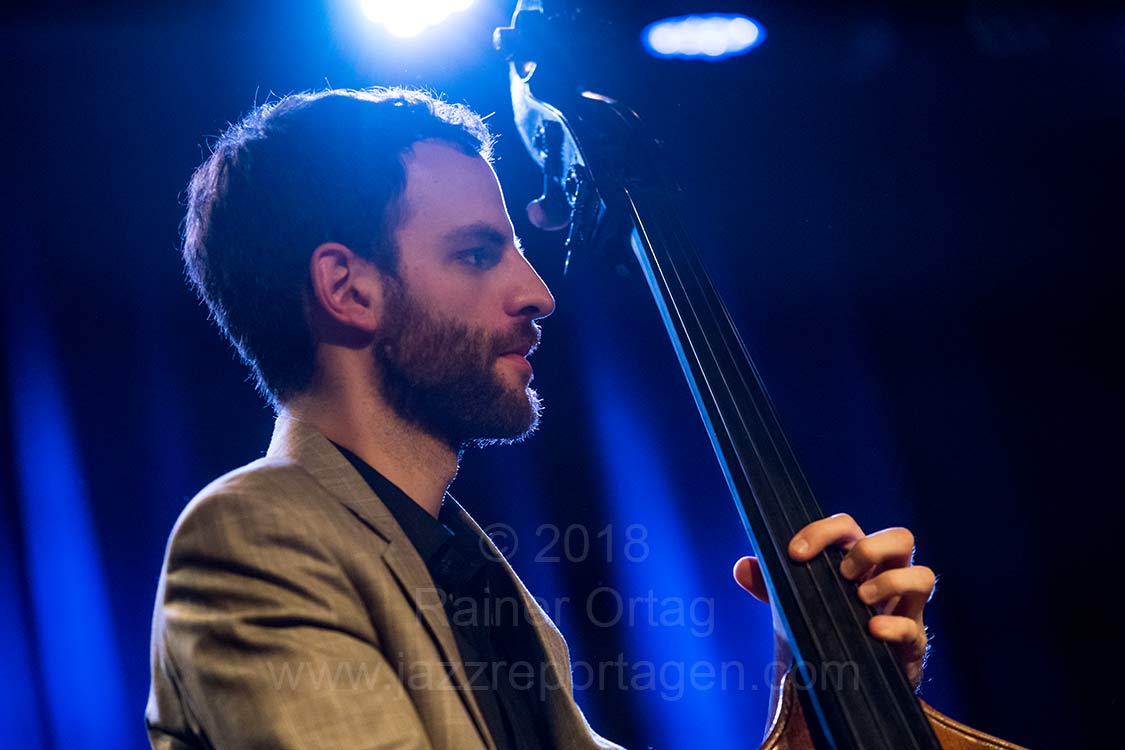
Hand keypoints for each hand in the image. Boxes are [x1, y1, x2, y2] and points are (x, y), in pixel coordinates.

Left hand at [732, 513, 933, 687]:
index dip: (822, 532)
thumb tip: (743, 566)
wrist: (840, 681)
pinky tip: (872, 630)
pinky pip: (915, 629)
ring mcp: (905, 609)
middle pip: (901, 538)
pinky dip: (894, 625)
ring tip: (860, 599)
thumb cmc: (820, 629)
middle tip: (844, 573)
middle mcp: (887, 576)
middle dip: (870, 549)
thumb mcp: (790, 605)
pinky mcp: (911, 643)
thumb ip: (768, 586)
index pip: (848, 527)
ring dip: (890, 582)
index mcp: (857, 560)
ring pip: (923, 576)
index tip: (795, 553)